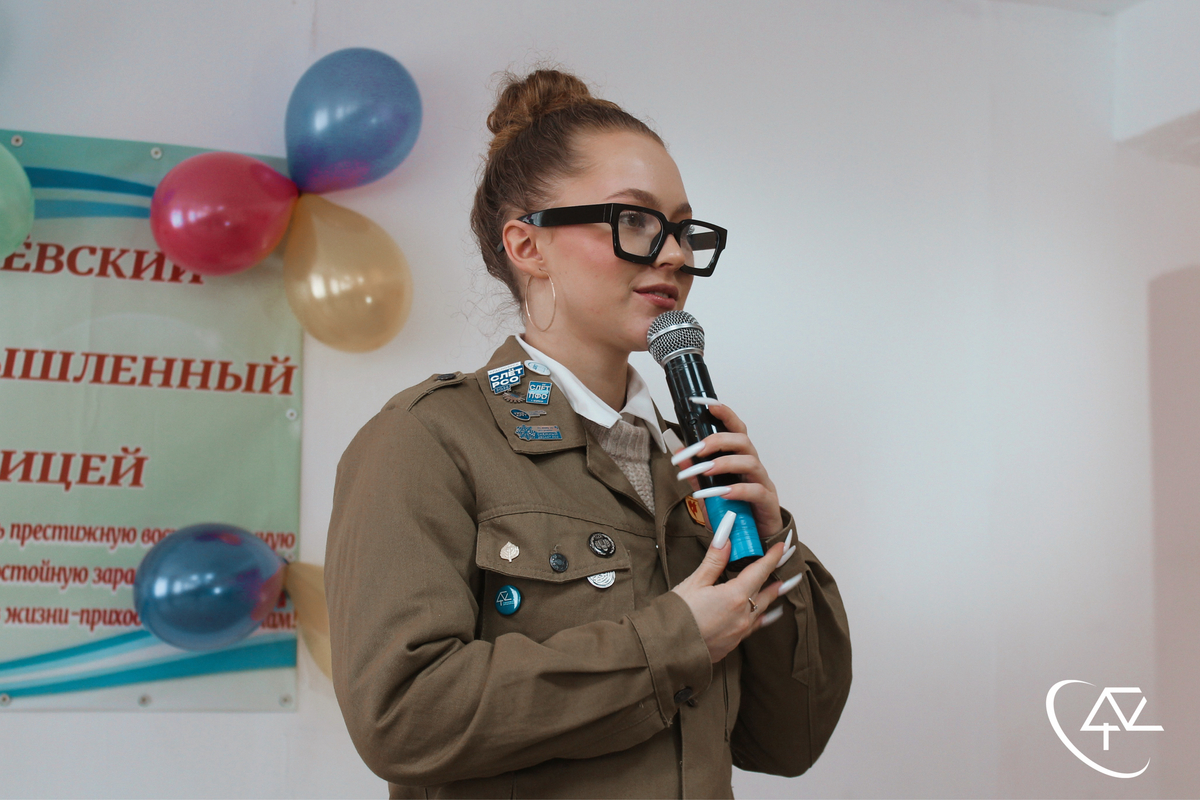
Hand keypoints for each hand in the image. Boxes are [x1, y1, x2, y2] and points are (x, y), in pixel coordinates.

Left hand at [671, 398, 784, 536]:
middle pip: (743, 441)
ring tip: (704, 470)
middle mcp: (754, 467)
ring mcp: (763, 483)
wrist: (756, 541)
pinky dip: (738, 489)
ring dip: (724, 463)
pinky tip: (722, 493)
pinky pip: (756, 491)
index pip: (735, 429)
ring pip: (751, 462)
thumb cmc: (734, 512)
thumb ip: (696, 475)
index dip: (724, 414)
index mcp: (740, 459)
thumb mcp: (709, 493)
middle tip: (696, 449)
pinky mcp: (768, 502)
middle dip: (718, 441)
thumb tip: (679, 454)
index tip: (706, 404)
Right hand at [671, 528, 797, 662]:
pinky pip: (755, 626)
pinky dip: (764, 616)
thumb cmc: (677, 615)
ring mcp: (739, 632)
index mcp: (734, 596)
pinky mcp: (732, 644)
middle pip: (767, 591)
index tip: (784, 546)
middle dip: (779, 575)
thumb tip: (726, 536)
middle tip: (794, 563)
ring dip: (775, 595)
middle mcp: (743, 615)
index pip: (760, 571)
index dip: (773, 557)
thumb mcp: (694, 582)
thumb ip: (714, 560)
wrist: (667, 651)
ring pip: (764, 609)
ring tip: (787, 586)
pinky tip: (770, 615)